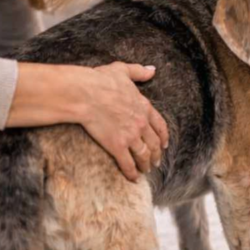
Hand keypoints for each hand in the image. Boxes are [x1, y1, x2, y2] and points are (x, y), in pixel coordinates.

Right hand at [80, 62, 168, 180]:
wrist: (85, 94)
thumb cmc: (100, 80)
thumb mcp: (122, 70)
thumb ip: (139, 72)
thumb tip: (153, 70)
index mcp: (144, 107)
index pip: (159, 125)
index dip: (163, 137)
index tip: (165, 144)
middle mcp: (141, 123)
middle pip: (154, 143)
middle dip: (156, 154)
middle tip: (156, 162)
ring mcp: (130, 136)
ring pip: (144, 155)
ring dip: (146, 164)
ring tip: (146, 171)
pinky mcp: (117, 146)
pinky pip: (128, 163)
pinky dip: (131, 172)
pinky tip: (133, 178)